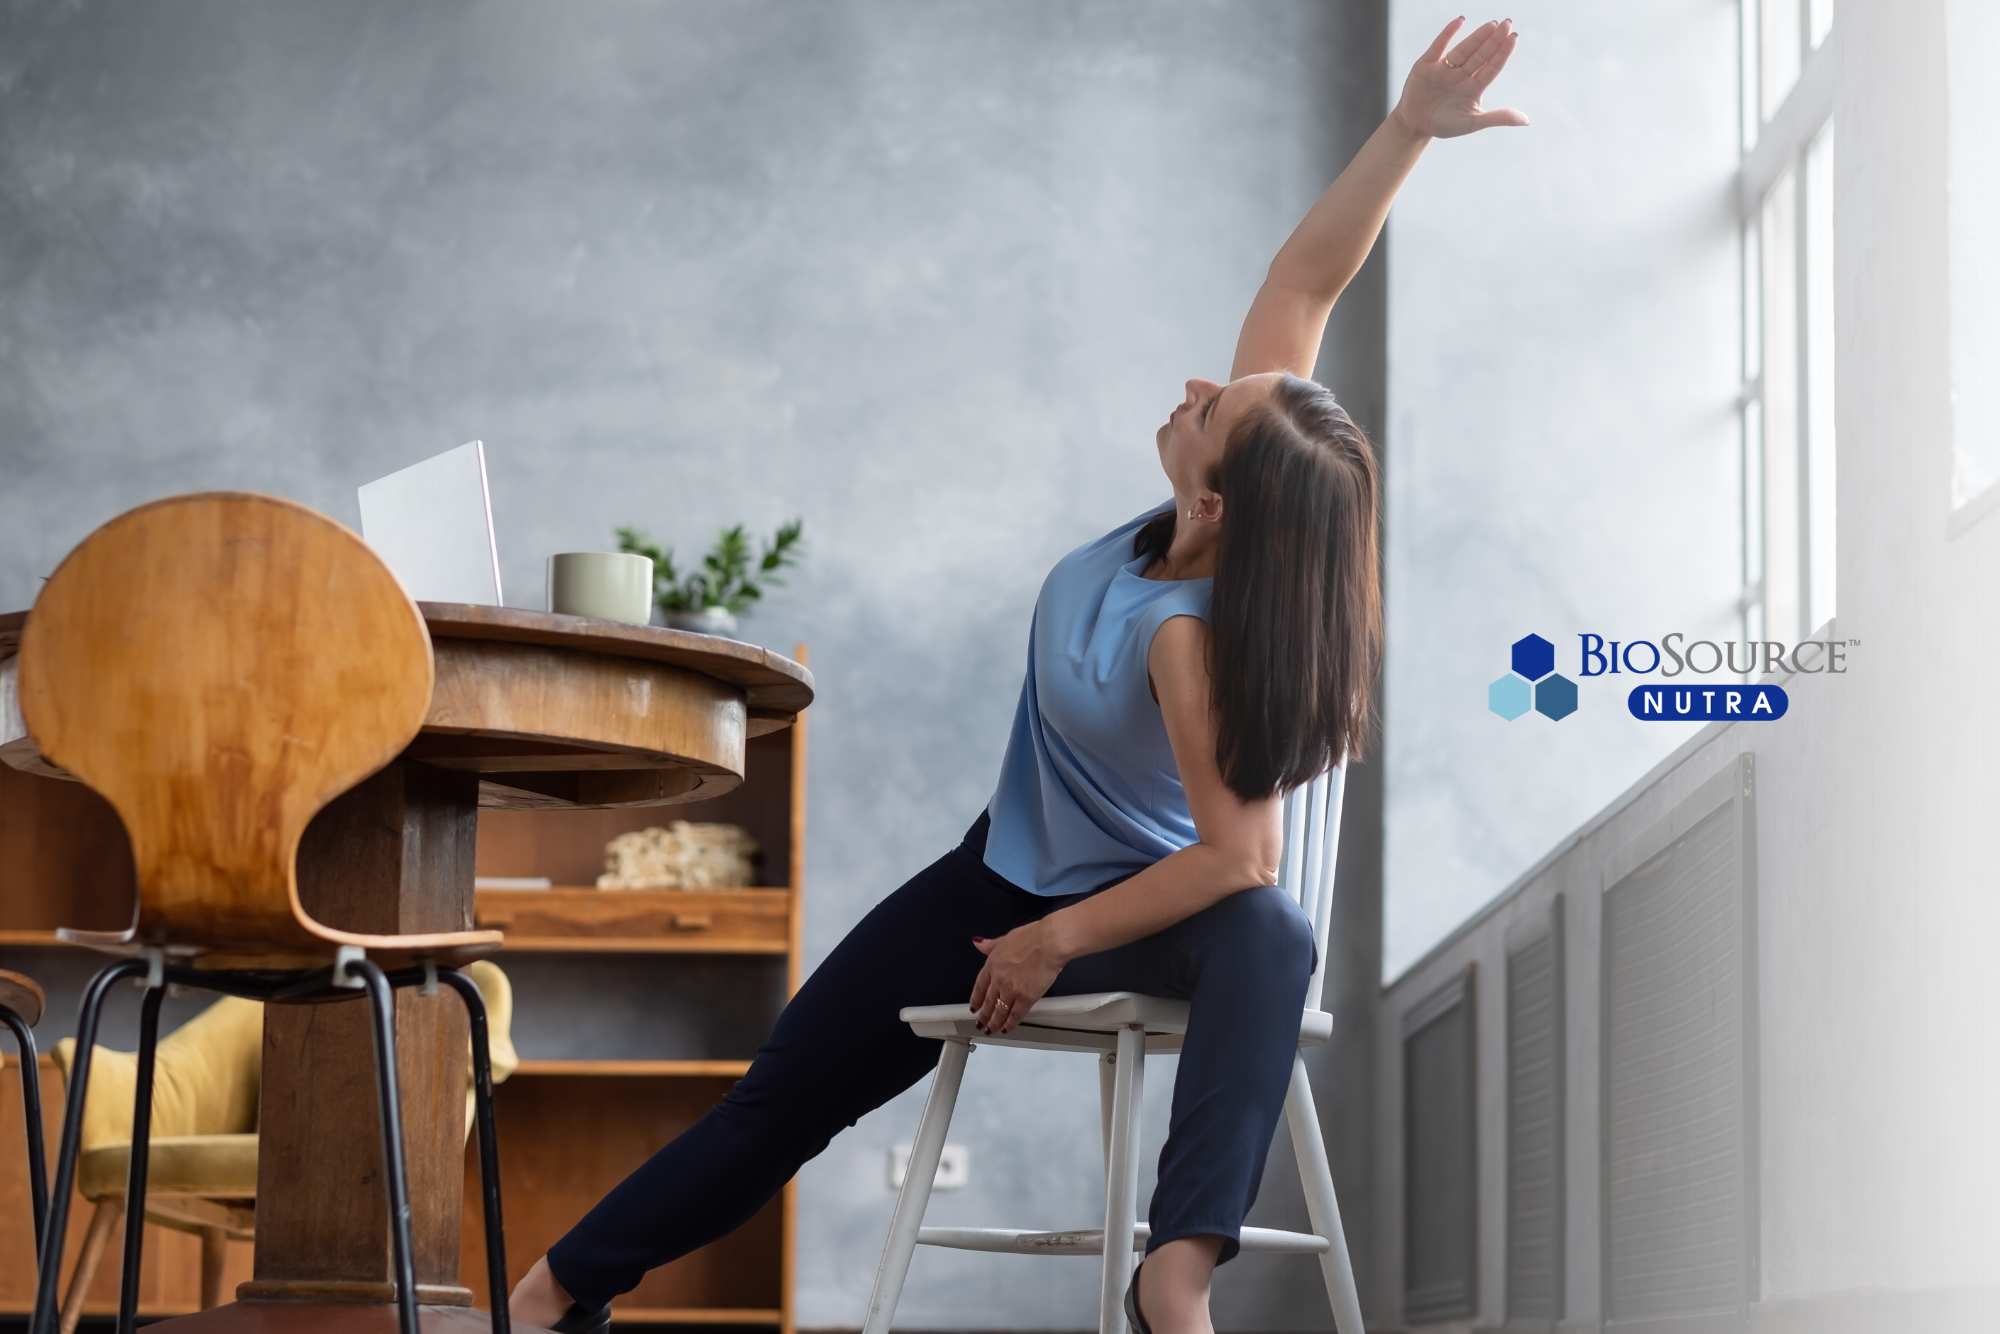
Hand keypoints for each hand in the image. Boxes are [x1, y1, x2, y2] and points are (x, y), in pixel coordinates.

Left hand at [968, 922, 1065, 1034]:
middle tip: (980, 1024)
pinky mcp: (1026, 998)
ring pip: (999, 1011)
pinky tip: (1007, 1028)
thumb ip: (991, 944)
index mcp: (992, 964)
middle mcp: (999, 979)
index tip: (974, 1007)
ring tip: (990, 1030)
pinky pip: (1016, 1015)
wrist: (1048, 942)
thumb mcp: (1006, 938)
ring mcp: (1011, 990)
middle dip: (983, 1015)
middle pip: (988, 1001)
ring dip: (994, 1023)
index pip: (980, 986)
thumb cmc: (1032, 937)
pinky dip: (1010, 1023)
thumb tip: (978, 943)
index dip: (976, 998)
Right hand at [1393, 17, 1527, 139]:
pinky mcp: (1427, 64)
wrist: (1414, 126)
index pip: (1492, 67)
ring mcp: (1445, 68)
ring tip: (1492, 25)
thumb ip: (1498, 118)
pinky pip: (1439, 46)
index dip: (1503, 52)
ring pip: (1464, 50)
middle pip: (1481, 55)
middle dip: (1494, 40)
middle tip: (1507, 23)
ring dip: (1477, 37)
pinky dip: (1448, 33)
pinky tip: (1460, 21)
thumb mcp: (1473, 123)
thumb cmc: (1445, 124)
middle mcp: (1462, 74)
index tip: (1514, 37)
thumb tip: (1526, 121)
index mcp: (1474, 86)